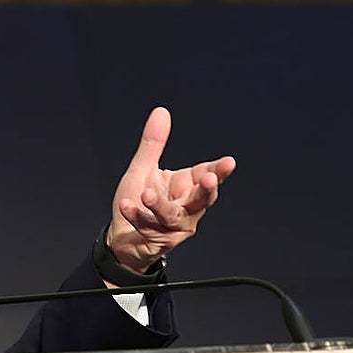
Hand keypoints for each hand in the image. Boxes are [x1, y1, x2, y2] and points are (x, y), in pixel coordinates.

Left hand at [108, 107, 235, 272]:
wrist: (123, 237)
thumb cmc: (138, 201)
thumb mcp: (144, 169)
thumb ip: (153, 144)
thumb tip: (161, 112)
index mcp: (187, 186)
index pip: (207, 175)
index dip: (219, 170)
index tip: (229, 163)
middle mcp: (188, 207)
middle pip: (202, 199)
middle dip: (206, 190)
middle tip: (208, 179)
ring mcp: (176, 227)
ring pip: (173, 216)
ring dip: (160, 205)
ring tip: (146, 195)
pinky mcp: (160, 240)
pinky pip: (149, 227)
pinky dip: (136, 216)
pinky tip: (126, 206)